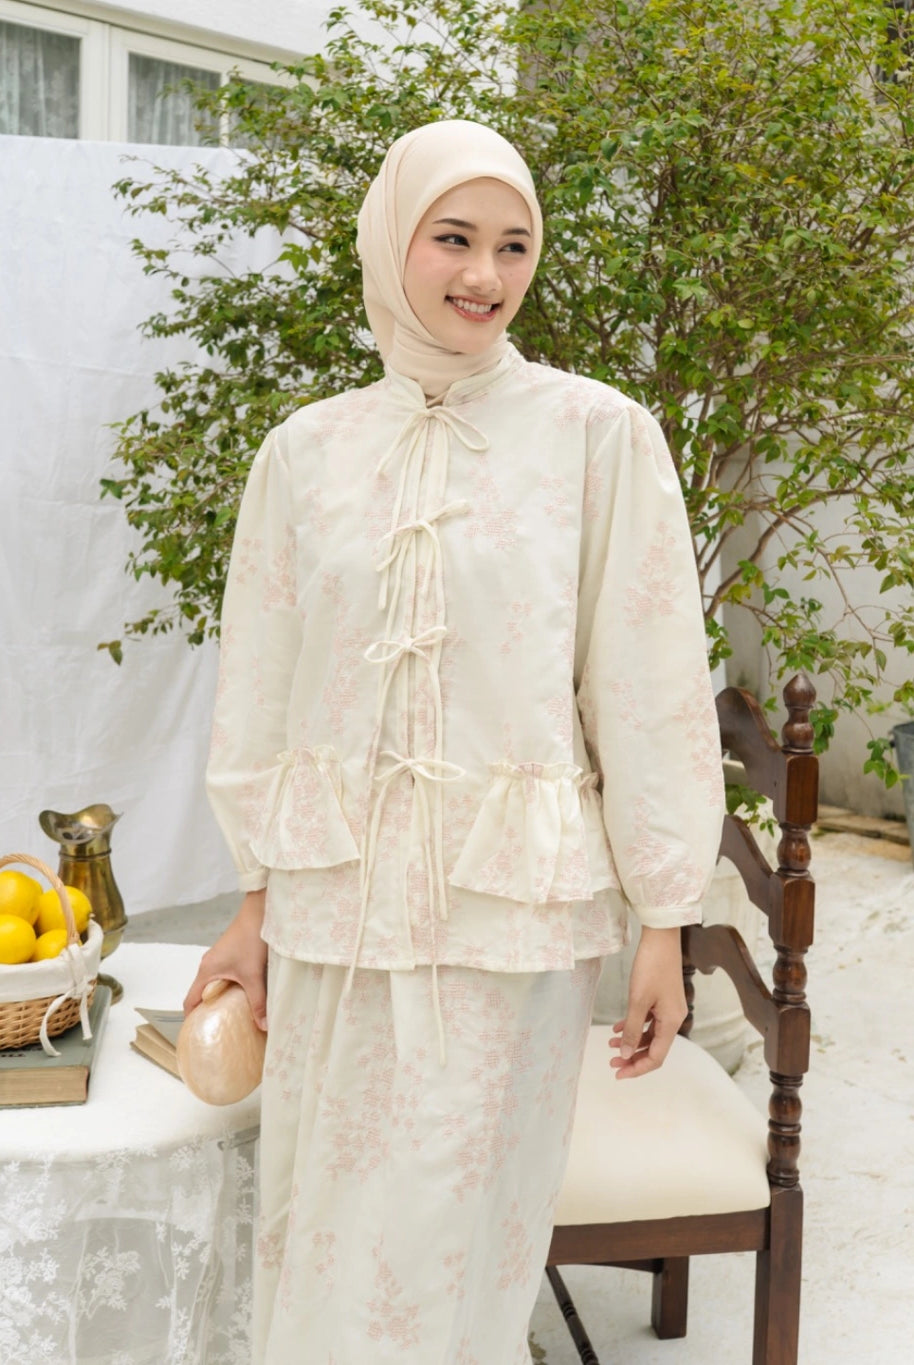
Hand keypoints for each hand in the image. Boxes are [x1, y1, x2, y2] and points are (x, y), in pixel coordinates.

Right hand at [183, 890, 268, 1030]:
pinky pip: (221, 976)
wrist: (259, 912)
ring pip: (212, 984)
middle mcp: (208, 964)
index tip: (198, 1033)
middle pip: (200, 993)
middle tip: (218, 1029)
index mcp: (206, 971)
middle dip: (207, 1011)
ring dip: (219, 998)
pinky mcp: (227, 954)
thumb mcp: (254, 975)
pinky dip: (227, 987)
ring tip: (231, 1016)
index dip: (191, 1018)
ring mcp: (217, 958)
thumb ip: (258, 1002)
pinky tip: (241, 995)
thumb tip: (264, 1026)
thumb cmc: (251, 940)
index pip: (190, 1000)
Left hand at [609, 926, 686, 1079]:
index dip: (637, 1068)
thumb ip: (632, 1028)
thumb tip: (624, 1053)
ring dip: (631, 1041)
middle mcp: (673, 1018)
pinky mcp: (661, 999)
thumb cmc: (651, 966)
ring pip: (649, 1035)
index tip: (618, 1073)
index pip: (657, 1057)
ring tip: (610, 1045)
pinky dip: (633, 1026)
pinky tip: (616, 1027)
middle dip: (632, 1057)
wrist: (660, 937)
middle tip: (611, 1062)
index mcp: (672, 1022)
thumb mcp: (638, 1000)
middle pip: (653, 1048)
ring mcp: (668, 1009)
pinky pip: (647, 1020)